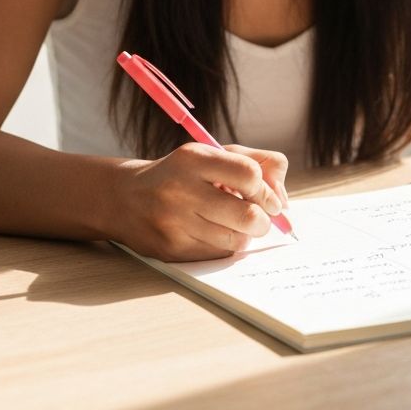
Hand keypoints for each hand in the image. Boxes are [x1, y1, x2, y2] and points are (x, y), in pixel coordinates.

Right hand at [115, 142, 289, 261]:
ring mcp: (174, 223)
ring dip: (245, 235)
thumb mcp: (216, 154)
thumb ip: (258, 163)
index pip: (249, 174)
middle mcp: (181, 190)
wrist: (127, 198)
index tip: (268, 198)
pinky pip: (218, 256)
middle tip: (259, 218)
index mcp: (194, 159)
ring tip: (234, 224)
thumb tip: (283, 200)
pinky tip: (213, 234)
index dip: (266, 190)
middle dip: (263, 220)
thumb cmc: (183, 174)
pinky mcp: (171, 251)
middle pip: (247, 215)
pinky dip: (225, 247)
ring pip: (236, 241)